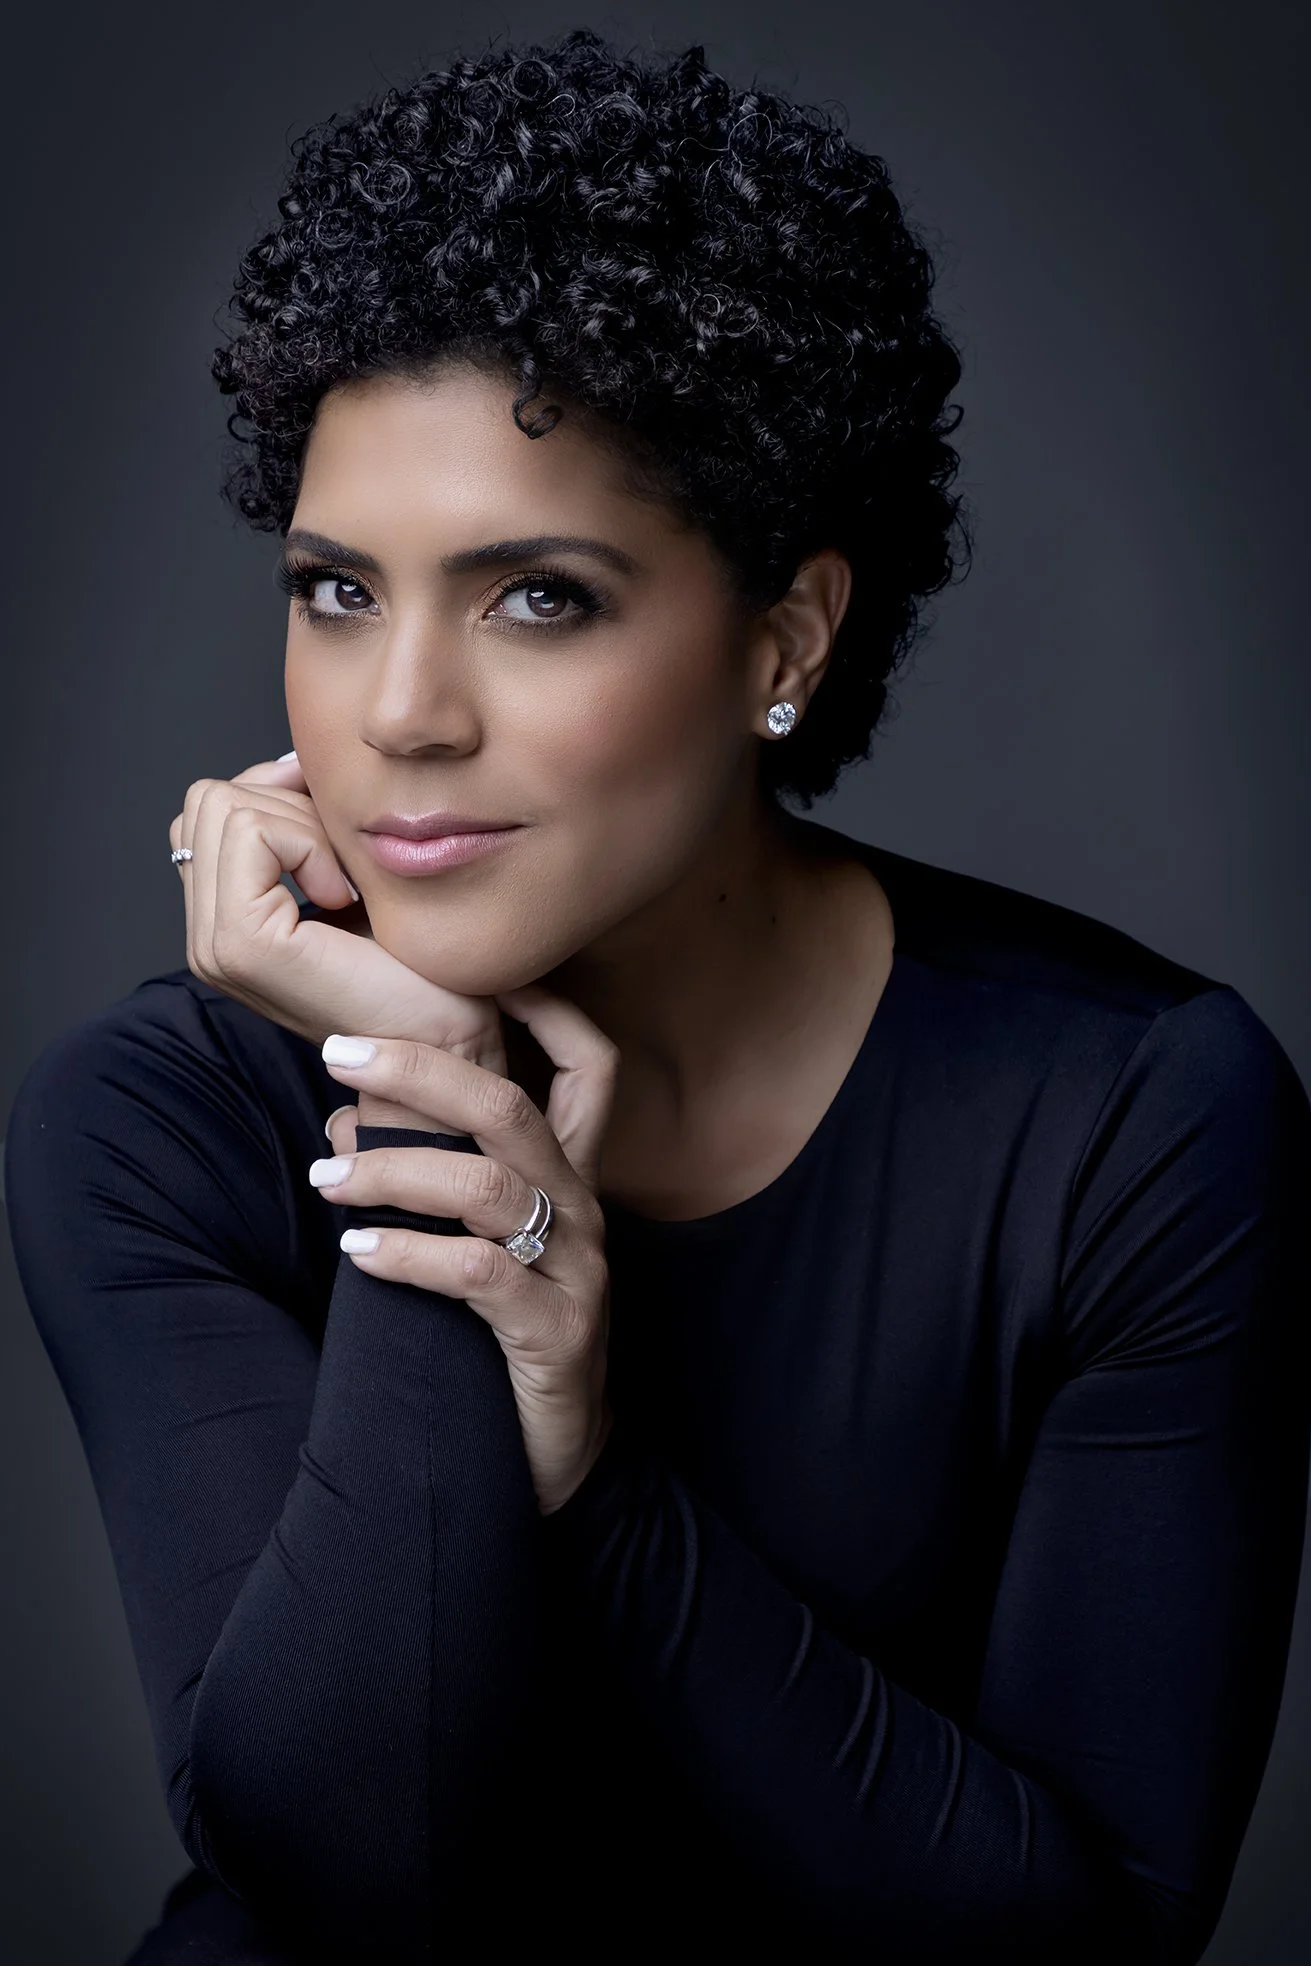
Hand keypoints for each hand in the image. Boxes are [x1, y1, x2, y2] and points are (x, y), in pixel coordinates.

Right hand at [169, 755, 508, 1117]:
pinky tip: (344, 897)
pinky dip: (309, 844)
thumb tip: (291, 761)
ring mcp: (215, 945)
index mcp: (221, 922)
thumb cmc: (418, 963)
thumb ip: (301, 827)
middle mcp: (204, 937)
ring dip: (303, 826)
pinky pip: (255, 832)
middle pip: (211, 798)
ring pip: (226, 805)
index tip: (338, 842)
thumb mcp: (347, 874)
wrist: (450, 1035)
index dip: (279, 797)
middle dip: (289, 807)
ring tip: (344, 884)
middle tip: (343, 867)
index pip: (211, 806)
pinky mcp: (243, 944)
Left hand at [311, 988, 619, 1514]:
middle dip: (421, 1069)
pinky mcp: (556, 1332)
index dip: (550, 1012)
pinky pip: (480, 1274)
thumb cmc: (505, 1335)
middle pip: (512, 1107)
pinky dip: (411, 1254)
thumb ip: (425, 1176)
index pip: (591, 1067)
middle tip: (335, 1056)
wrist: (556, 1458)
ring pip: (489, 1185)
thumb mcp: (476, 1241)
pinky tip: (360, 1250)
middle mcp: (583, 1210)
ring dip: (395, 1172)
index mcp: (569, 1177)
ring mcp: (576, 1270)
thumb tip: (344, 1119)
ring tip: (326, 1178)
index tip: (476, 978)